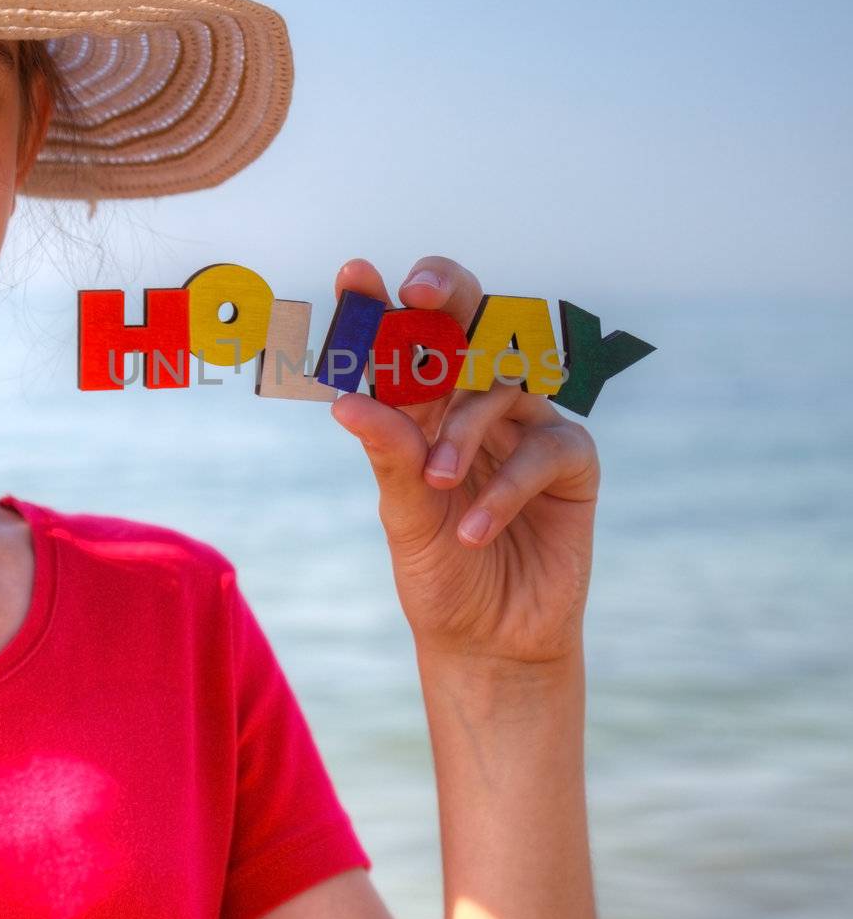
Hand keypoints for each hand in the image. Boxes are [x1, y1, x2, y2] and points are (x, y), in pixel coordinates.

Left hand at [328, 257, 600, 675]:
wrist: (489, 643)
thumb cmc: (441, 573)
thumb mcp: (403, 517)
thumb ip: (388, 456)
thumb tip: (346, 403)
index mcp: (426, 408)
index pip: (403, 343)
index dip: (379, 304)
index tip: (354, 275)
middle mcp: (477, 404)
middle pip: (471, 325)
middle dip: (446, 298)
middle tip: (417, 294)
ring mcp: (526, 427)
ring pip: (503, 384)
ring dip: (465, 429)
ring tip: (436, 483)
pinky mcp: (571, 463)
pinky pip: (545, 447)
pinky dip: (506, 486)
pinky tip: (476, 527)